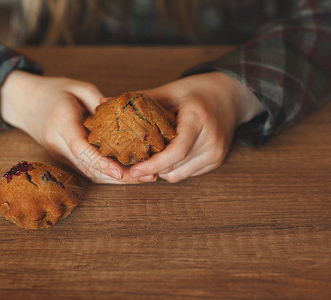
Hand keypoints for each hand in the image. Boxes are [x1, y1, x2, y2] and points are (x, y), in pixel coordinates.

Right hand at [0, 71, 142, 183]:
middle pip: (89, 167)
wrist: (24, 101)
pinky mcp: (64, 157)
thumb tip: (123, 118)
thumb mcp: (78, 87)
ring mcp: (59, 153)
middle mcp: (58, 143)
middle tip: (149, 175)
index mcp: (61, 122)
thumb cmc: (52, 90)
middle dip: (119, 176)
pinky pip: (87, 169)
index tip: (121, 172)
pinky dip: (107, 173)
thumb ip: (100, 102)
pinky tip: (128, 172)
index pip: (80, 148)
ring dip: (117, 179)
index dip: (101, 162)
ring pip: (89, 173)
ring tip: (145, 176)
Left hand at [128, 72, 264, 182]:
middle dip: (151, 168)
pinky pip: (188, 173)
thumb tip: (104, 101)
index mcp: (198, 119)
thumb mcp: (170, 90)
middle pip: (174, 167)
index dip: (153, 165)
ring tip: (151, 156)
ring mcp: (216, 152)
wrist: (232, 95)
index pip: (175, 151)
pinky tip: (168, 155)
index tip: (133, 170)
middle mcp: (211, 139)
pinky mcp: (217, 160)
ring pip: (179, 174)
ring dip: (162, 169)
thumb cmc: (198, 91)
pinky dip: (174, 168)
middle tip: (133, 162)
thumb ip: (139, 99)